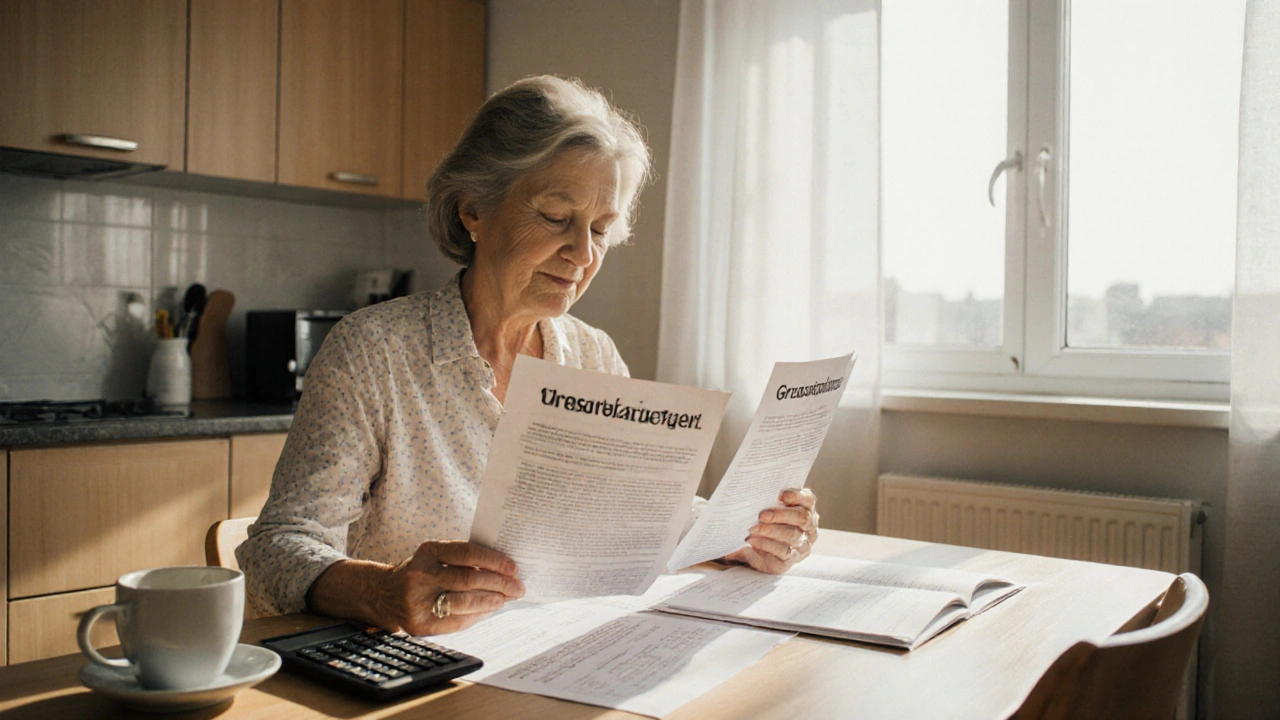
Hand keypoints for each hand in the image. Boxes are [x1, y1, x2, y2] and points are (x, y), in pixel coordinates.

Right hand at [373, 541, 524, 635]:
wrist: (385, 594)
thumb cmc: (422, 573)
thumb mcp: (437, 557)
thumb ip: (464, 560)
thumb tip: (504, 571)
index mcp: (429, 552)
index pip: (467, 553)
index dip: (493, 560)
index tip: (513, 568)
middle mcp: (421, 575)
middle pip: (468, 579)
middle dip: (499, 584)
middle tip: (517, 588)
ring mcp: (418, 602)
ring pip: (463, 603)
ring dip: (490, 602)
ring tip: (505, 599)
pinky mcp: (420, 625)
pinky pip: (456, 622)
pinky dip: (477, 616)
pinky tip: (487, 611)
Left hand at [724, 488, 818, 573]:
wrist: (761, 551)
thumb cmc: (767, 523)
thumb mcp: (769, 510)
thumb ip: (768, 500)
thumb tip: (751, 491)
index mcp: (807, 510)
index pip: (808, 500)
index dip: (797, 496)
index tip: (781, 495)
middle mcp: (809, 528)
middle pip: (802, 518)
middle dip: (782, 515)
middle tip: (763, 515)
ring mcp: (802, 545)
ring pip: (792, 536)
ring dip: (771, 531)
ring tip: (753, 528)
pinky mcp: (791, 559)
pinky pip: (782, 551)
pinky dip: (766, 544)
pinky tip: (753, 540)